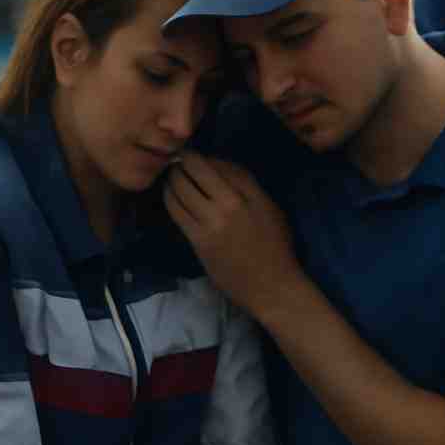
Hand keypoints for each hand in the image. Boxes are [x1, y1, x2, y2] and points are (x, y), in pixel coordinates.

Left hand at [163, 152, 299, 318]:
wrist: (271, 287)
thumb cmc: (276, 248)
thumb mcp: (270, 209)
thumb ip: (249, 187)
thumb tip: (220, 167)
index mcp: (254, 195)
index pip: (224, 164)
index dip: (207, 157)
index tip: (199, 157)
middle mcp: (232, 204)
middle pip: (199, 170)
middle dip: (185, 160)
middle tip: (178, 159)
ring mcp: (212, 222)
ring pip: (182, 188)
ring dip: (173, 177)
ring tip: (171, 175)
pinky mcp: (198, 240)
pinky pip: (176, 211)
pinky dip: (169, 198)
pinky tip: (169, 195)